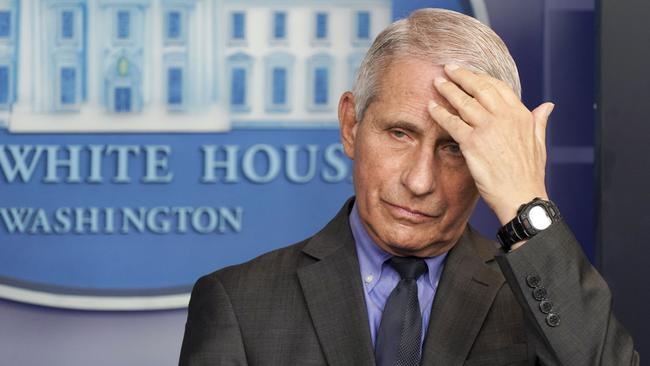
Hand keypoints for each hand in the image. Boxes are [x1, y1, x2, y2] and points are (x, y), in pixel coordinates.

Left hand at [427, 64, 553, 224]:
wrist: (522, 197)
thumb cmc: (529, 175)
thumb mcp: (539, 143)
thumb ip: (539, 121)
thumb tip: (547, 106)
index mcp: (521, 115)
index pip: (498, 87)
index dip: (482, 77)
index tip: (470, 73)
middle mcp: (505, 117)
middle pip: (479, 87)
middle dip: (462, 75)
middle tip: (448, 68)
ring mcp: (488, 128)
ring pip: (464, 102)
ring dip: (448, 89)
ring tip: (437, 82)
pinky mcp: (473, 142)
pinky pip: (452, 122)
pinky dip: (440, 113)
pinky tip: (431, 107)